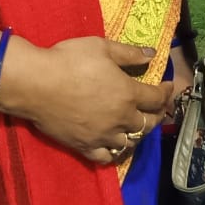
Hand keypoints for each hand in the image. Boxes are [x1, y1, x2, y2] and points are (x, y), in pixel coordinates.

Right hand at [0, 35, 171, 163]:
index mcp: (127, 93)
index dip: (166, 92)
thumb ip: (128, 53)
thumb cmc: (68, 60)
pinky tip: (113, 144)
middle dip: (157, 114)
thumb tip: (151, 54)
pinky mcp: (85, 147)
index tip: (168, 86)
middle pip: (148, 124)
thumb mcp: (100, 47)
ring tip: (135, 126)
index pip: (156, 98)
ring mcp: (103, 136)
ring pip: (130, 143)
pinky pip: (106, 157)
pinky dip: (114, 152)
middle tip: (157, 107)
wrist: (36, 83)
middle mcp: (120, 119)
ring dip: (137, 134)